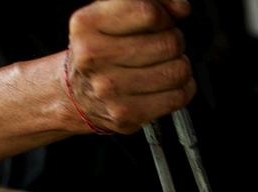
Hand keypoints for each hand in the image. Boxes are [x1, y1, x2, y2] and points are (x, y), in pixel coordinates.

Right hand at [65, 0, 194, 133]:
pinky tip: (166, 85)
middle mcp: (93, 57)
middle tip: (160, 46)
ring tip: (163, 65)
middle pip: (169, 42)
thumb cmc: (100, 50)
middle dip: (174, 41)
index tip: (161, 21)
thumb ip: (151, 3)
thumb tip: (180, 8)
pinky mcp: (125, 114)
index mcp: (87, 24)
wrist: (75, 95)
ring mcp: (108, 89)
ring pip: (178, 70)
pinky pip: (179, 97)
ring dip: (180, 65)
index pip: (148, 12)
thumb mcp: (113, 15)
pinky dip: (182, 88)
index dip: (164, 15)